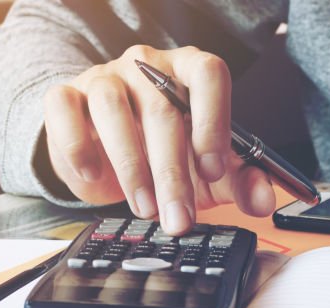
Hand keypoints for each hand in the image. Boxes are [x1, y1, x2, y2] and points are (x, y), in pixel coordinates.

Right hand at [42, 45, 275, 233]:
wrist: (107, 152)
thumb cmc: (167, 153)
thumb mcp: (211, 173)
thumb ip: (243, 182)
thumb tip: (265, 200)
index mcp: (190, 72)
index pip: (208, 73)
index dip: (213, 120)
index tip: (212, 169)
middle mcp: (148, 66)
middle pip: (163, 109)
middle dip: (173, 174)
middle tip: (179, 218)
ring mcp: (105, 76)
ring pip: (115, 110)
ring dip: (132, 168)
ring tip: (145, 209)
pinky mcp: (66, 95)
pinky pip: (65, 109)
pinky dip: (77, 145)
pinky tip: (93, 173)